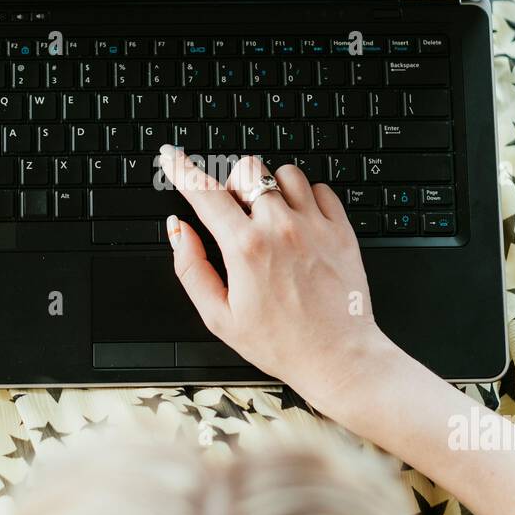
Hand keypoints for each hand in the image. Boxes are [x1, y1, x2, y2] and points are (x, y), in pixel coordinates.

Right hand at [159, 147, 400, 421]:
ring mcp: (315, 226)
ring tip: (271, 218)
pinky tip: (299, 223)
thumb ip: (191, 268)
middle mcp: (280, 228)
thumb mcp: (219, 316)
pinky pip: (320, 189)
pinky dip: (305, 197)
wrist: (338, 358)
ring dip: (271, 187)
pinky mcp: (341, 230)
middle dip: (234, 183)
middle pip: (248, 169)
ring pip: (286, 173)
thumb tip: (178, 230)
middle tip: (236, 213)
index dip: (182, 168)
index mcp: (245, 248)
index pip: (204, 192)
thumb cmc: (280, 343)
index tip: (172, 157)